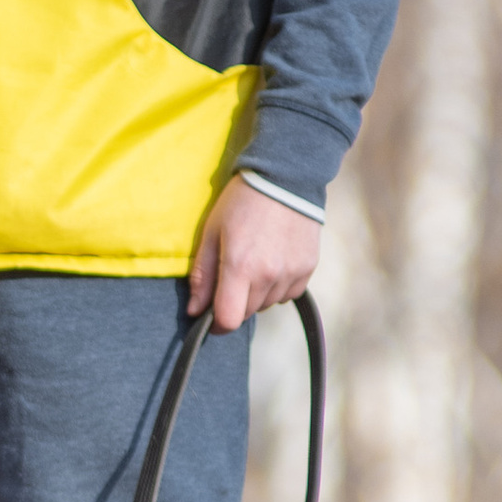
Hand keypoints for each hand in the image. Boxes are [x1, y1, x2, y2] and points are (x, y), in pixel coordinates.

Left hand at [190, 179, 319, 328]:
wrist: (286, 178)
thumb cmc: (241, 202)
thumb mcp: (212, 231)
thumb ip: (202, 275)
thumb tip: (194, 310)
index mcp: (239, 266)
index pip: (228, 319)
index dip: (216, 324)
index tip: (210, 317)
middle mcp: (268, 275)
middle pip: (247, 312)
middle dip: (234, 302)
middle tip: (230, 276)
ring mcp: (291, 273)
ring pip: (267, 304)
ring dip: (256, 295)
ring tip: (254, 263)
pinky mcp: (308, 268)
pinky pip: (287, 294)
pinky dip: (277, 287)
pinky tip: (273, 262)